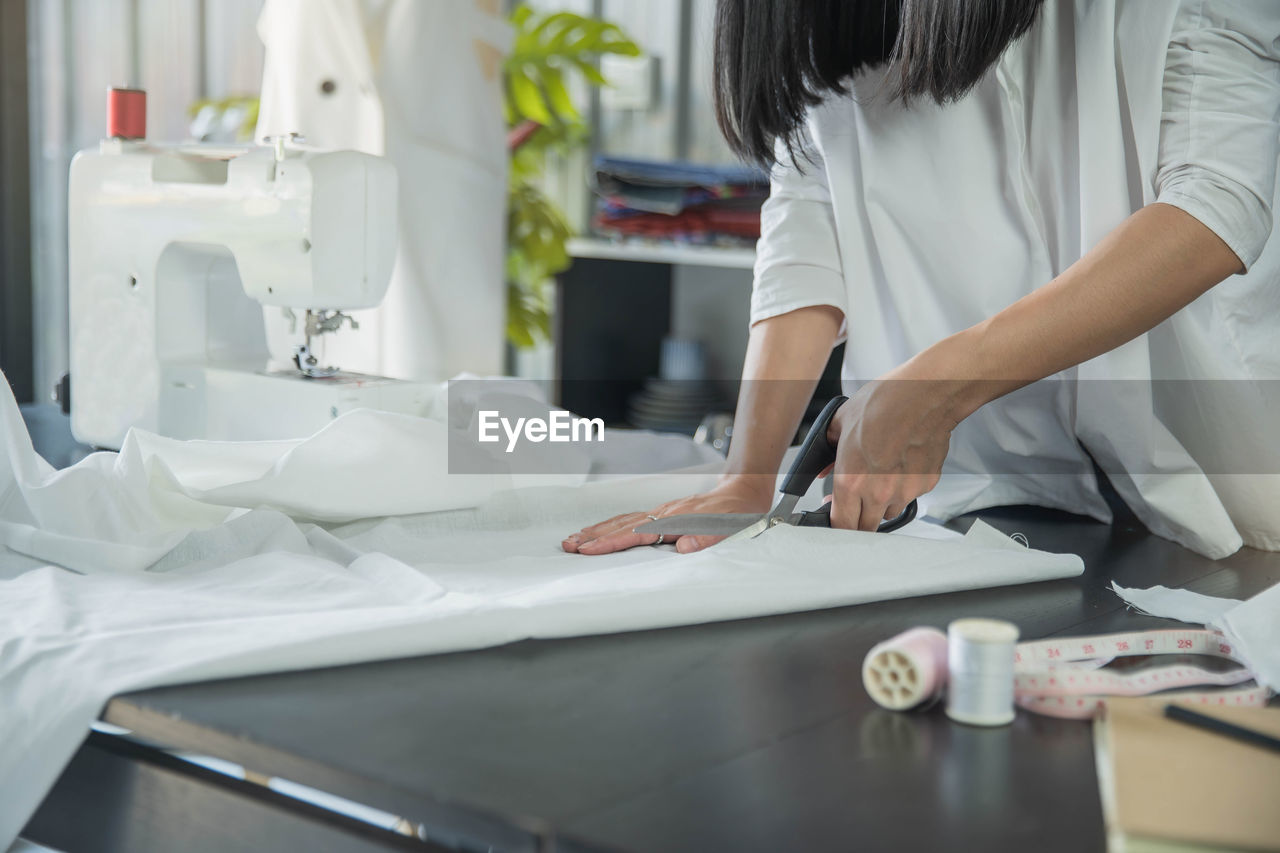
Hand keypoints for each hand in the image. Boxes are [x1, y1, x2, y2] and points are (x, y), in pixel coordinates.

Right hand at [562, 478, 772, 554]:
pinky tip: (601, 529)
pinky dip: (611, 524)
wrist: (744, 489)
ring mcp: (661, 512)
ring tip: (574, 538)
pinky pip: (630, 518)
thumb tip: (682, 548)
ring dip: (597, 530)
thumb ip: (706, 539)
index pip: (635, 534)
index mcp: (675, 520)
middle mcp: (663, 514)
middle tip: (568, 546)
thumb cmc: (737, 513)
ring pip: (622, 520)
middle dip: (593, 537)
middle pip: (621, 526)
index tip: (587, 550)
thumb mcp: (730, 529)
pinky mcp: (663, 513)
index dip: (610, 543)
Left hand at [826, 376, 958, 530]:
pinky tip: (901, 464)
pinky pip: (909, 496)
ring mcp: (904, 491)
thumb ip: (827, 450)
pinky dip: (903, 487)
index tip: (835, 515)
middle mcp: (878, 492)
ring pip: (888, 512)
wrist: (925, 395)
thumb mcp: (841, 422)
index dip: (836, 522)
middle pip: (865, 526)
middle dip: (858, 516)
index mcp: (852, 479)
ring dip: (882, 503)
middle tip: (857, 498)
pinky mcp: (925, 485)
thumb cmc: (886, 402)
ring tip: (882, 474)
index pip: (841, 524)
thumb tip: (822, 467)